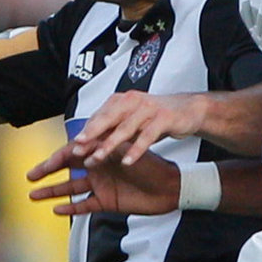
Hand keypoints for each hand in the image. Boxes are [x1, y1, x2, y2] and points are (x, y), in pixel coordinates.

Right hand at [28, 141, 180, 215]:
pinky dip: (71, 208)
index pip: (72, 152)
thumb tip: (80, 144)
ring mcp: (101, 185)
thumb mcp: (125, 152)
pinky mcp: (107, 202)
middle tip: (28, 177)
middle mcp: (97, 167)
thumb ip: (103, 148)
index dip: (55, 158)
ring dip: (52, 191)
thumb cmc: (151, 164)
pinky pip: (84, 205)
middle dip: (46, 172)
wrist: (171, 186)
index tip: (42, 164)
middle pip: (66, 169)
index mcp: (100, 151)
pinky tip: (55, 210)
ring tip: (32, 195)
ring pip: (70, 188)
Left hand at [66, 90, 208, 166]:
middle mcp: (132, 102)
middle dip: (92, 134)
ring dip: (110, 144)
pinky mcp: (163, 119)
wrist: (187, 109)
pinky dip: (136, 149)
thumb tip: (87, 141)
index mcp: (121, 101)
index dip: (86, 131)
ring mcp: (148, 109)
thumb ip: (111, 127)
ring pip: (125, 128)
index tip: (73, 145)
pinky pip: (147, 136)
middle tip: (78, 148)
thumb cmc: (156, 115)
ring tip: (98, 157)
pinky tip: (127, 161)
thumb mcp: (130, 119)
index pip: (99, 116)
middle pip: (108, 119)